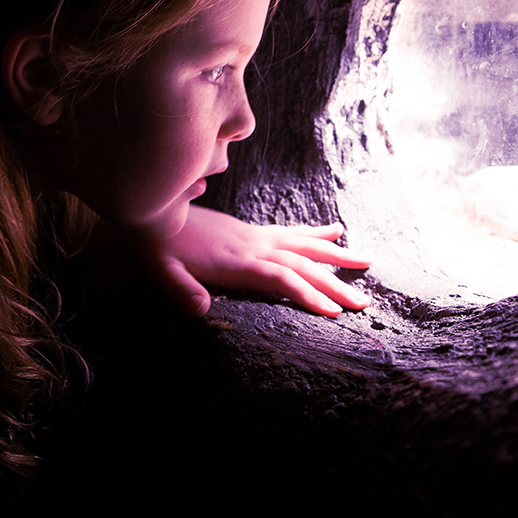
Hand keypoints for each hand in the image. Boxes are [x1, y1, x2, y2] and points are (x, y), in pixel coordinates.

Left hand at [145, 205, 371, 317]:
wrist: (150, 206)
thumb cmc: (154, 242)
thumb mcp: (160, 270)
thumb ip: (180, 288)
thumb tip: (200, 310)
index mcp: (235, 260)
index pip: (281, 278)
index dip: (308, 294)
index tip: (334, 312)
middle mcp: (251, 245)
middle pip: (302, 264)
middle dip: (334, 284)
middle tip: (365, 303)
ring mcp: (253, 235)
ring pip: (303, 245)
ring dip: (336, 255)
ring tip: (367, 261)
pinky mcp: (250, 230)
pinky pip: (290, 231)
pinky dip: (315, 232)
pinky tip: (336, 230)